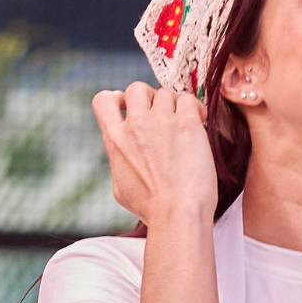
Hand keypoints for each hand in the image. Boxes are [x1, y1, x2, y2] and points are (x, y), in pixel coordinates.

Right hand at [92, 82, 216, 227]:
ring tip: (182, 124)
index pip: (103, 100)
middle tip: (160, 113)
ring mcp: (161, 122)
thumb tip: (123, 154)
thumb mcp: (120, 187)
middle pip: (136, 88)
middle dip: (148, 96)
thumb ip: (119, 162)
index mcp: (115, 140)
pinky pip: (189, 100)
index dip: (117, 97)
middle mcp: (135, 126)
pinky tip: (198, 122)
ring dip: (174, 105)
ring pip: (165, 93)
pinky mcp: (186, 124)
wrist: (177, 214)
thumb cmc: (151, 208)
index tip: (128, 108)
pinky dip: (194, 108)